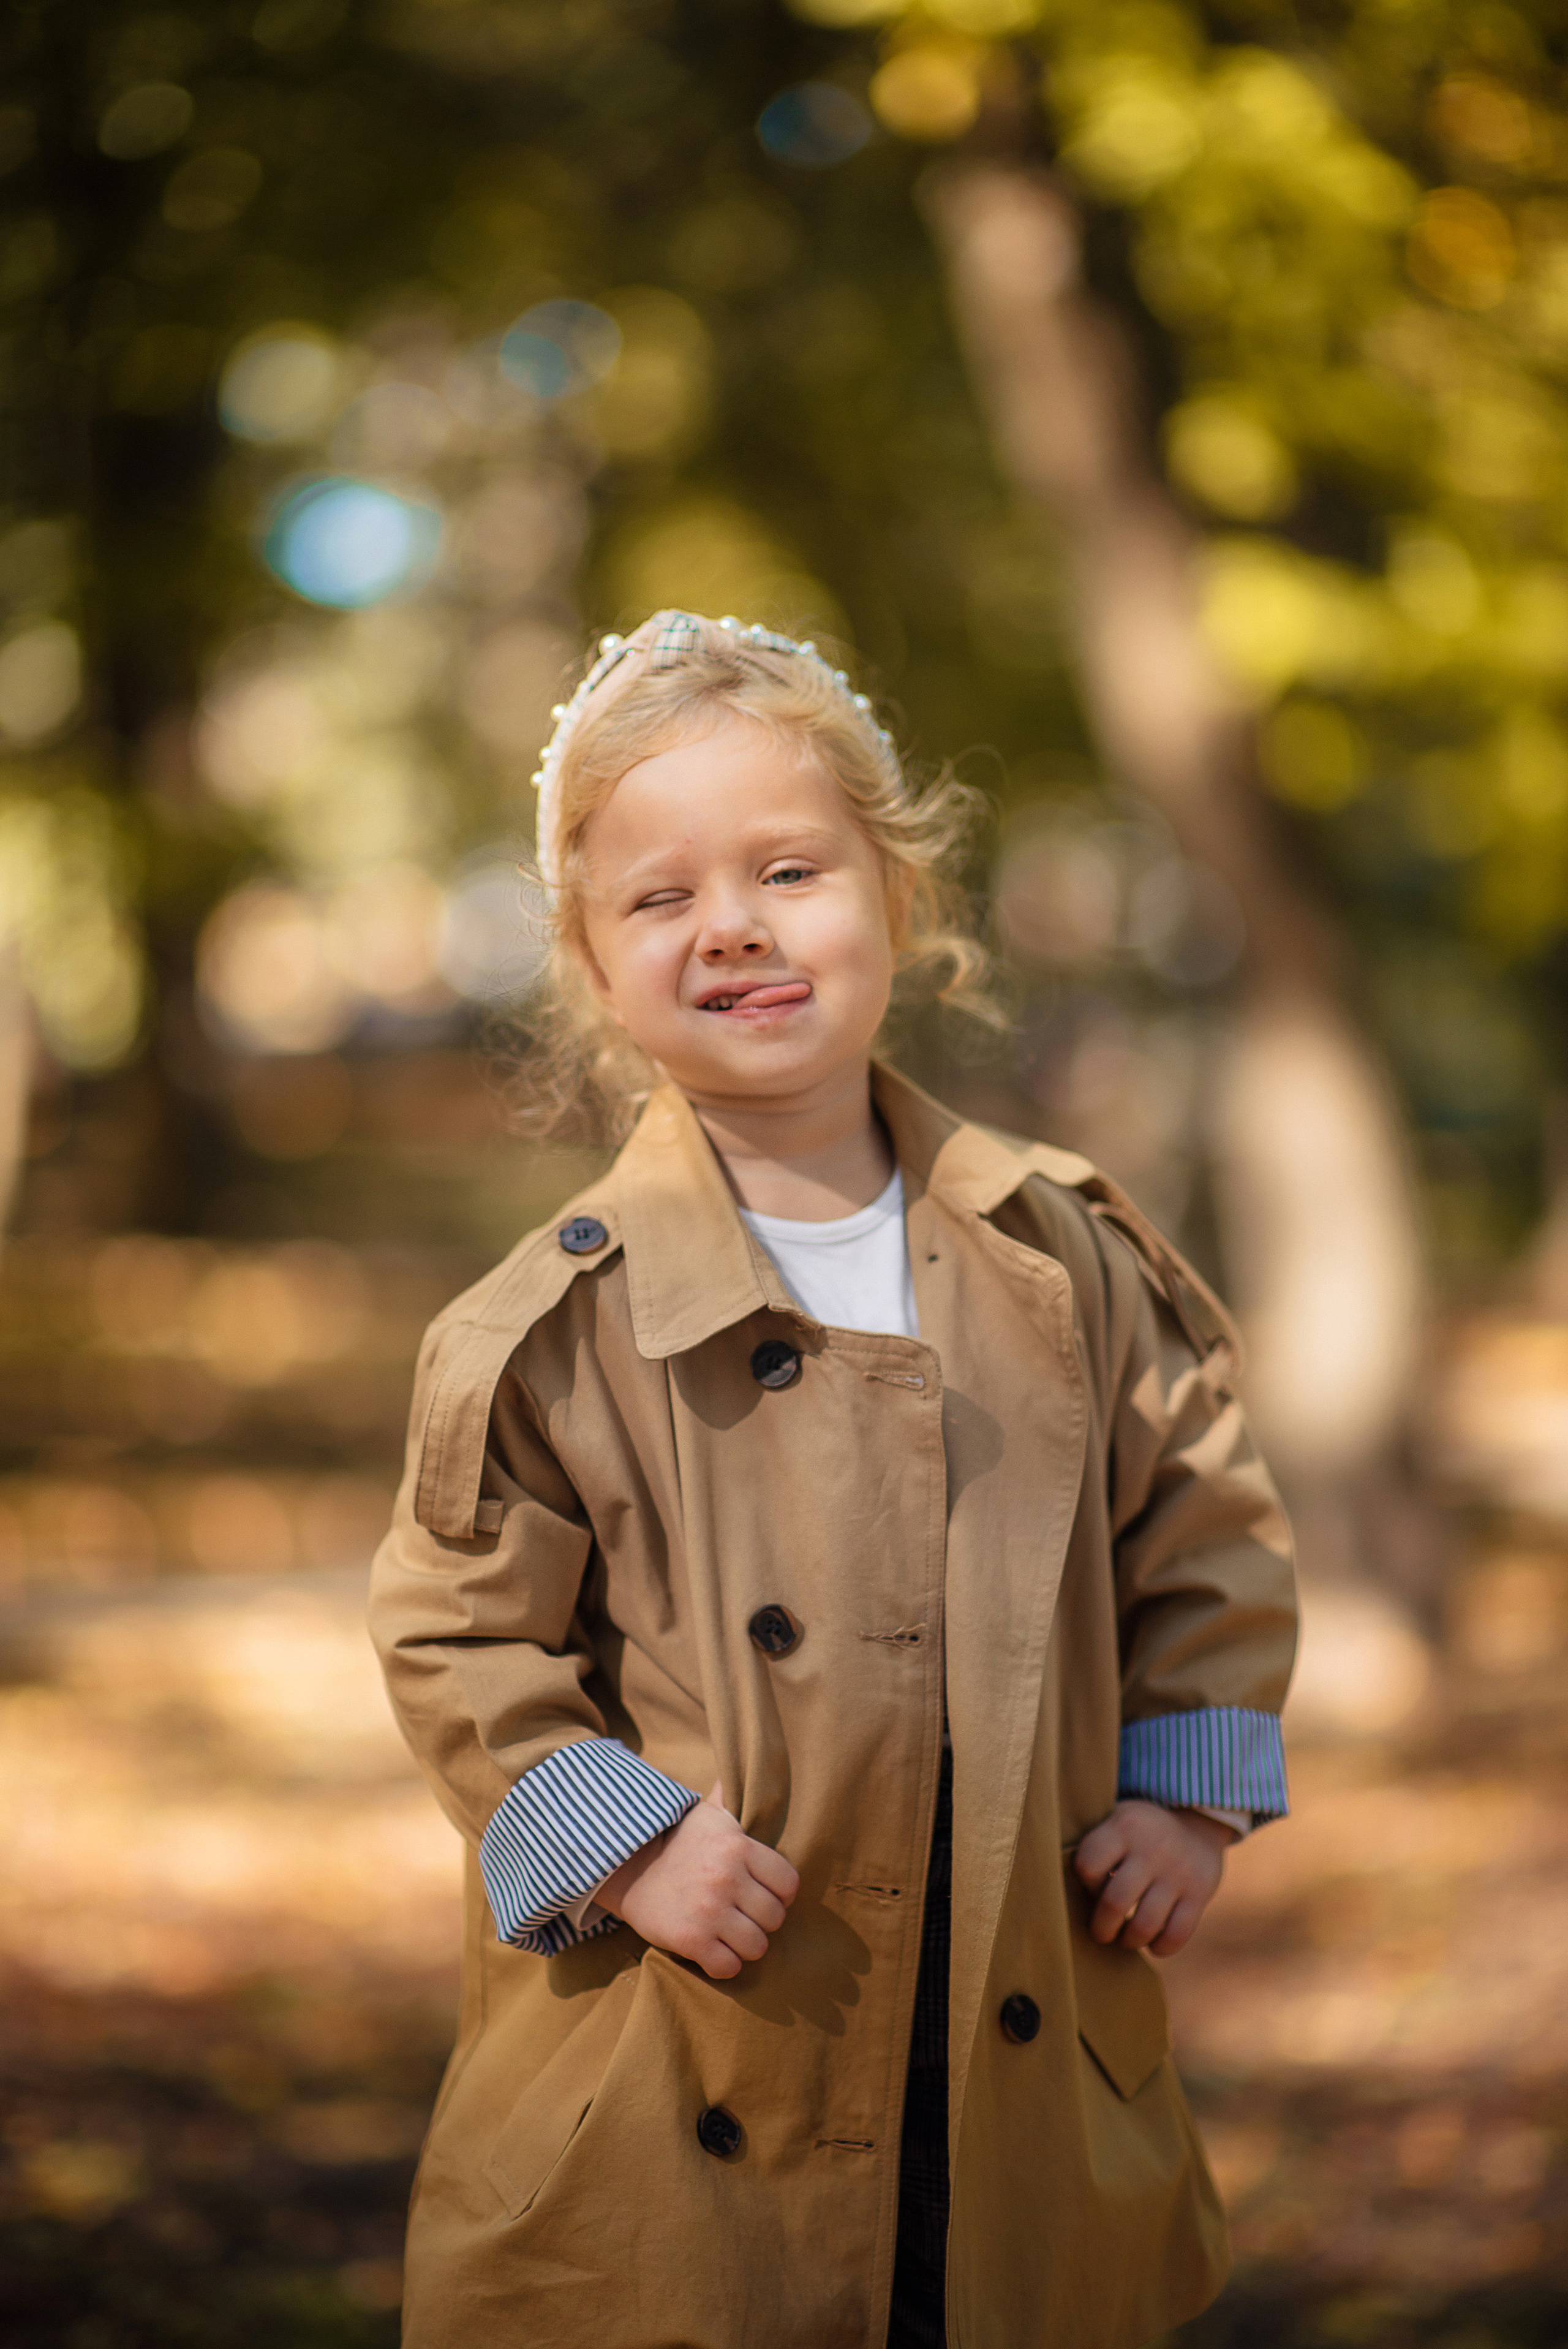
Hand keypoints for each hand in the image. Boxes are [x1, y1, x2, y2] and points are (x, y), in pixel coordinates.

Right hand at [598, 1781, 799, 1979]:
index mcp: (738, 1846)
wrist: (627, 1867)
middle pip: (775, 1918)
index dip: (781, 1893)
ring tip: (730, 1934)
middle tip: (743, 1915)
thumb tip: (752, 1766)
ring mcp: (709, 1910)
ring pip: (757, 1946)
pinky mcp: (690, 1939)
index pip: (789, 1883)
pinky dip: (724, 1964)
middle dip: (762, 1921)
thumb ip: (734, 1800)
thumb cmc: (677, 1841)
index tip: (765, 1894)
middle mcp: (727, 1877)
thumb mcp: (708, 1815)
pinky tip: (713, 1950)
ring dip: (745, 1945)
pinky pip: (728, 1967)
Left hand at [1073, 1800, 1235, 1958]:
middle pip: (1114, 1902)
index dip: (1086, 1886)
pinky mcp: (1200, 1893)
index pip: (1088, 1865)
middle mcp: (1151, 1848)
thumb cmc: (1138, 1833)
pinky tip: (1153, 1944)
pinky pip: (1176, 1934)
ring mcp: (1178, 1871)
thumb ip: (1094, 1845)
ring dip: (1130, 1940)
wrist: (1195, 1824)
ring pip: (1145, 1925)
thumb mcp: (1116, 1821)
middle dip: (1102, 1928)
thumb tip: (1059, 1884)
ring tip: (1126, 1938)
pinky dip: (1160, 1947)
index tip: (1092, 1889)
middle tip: (1101, 1933)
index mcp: (1123, 1826)